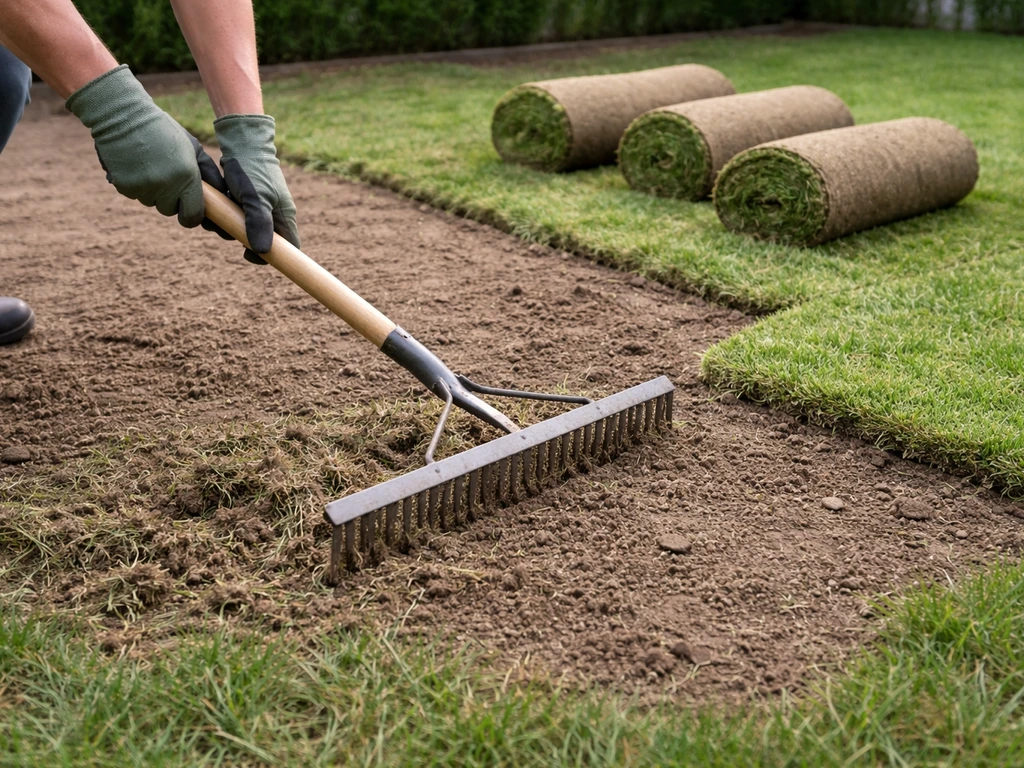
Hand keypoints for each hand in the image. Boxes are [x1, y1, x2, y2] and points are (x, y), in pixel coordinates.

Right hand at [66, 65, 228, 234]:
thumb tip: (222, 194)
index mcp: (187, 176)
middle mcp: (166, 186)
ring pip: (151, 202)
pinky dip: (134, 184)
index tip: (188, 209)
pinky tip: (133, 164)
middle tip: (165, 175)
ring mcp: (144, 188)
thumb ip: (209, 172)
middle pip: (169, 210)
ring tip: (148, 164)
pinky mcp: (124, 186)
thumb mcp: (192, 146)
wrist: (122, 115)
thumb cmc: (162, 129)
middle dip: (169, 198)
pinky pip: (133, 194)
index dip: (190, 214)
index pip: (192, 216)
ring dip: (151, 190)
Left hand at [214, 114, 298, 264]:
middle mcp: (276, 214)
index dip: (273, 257)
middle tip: (226, 230)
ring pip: (248, 230)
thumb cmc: (252, 169)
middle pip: (265, 242)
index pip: (289, 248)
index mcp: (285, 216)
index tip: (248, 254)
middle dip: (243, 241)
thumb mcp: (256, 197)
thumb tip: (262, 251)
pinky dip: (226, 217)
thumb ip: (259, 223)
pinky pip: (238, 218)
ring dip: (230, 228)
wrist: (243, 142)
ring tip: (217, 216)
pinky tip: (218, 207)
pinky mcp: (248, 201)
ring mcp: (262, 208)